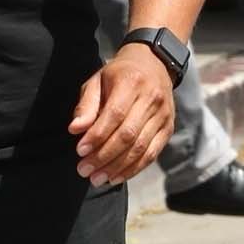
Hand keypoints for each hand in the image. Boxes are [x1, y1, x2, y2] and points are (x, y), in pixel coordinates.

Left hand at [69, 42, 176, 188]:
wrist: (154, 65)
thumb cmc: (119, 75)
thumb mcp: (98, 81)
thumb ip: (86, 105)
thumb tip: (75, 130)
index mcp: (132, 83)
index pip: (114, 114)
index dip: (97, 135)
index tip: (80, 150)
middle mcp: (152, 99)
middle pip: (128, 134)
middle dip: (103, 156)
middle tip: (84, 170)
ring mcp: (163, 115)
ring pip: (140, 148)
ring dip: (117, 167)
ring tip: (97, 178)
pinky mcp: (168, 128)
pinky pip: (152, 154)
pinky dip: (133, 169)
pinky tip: (116, 177)